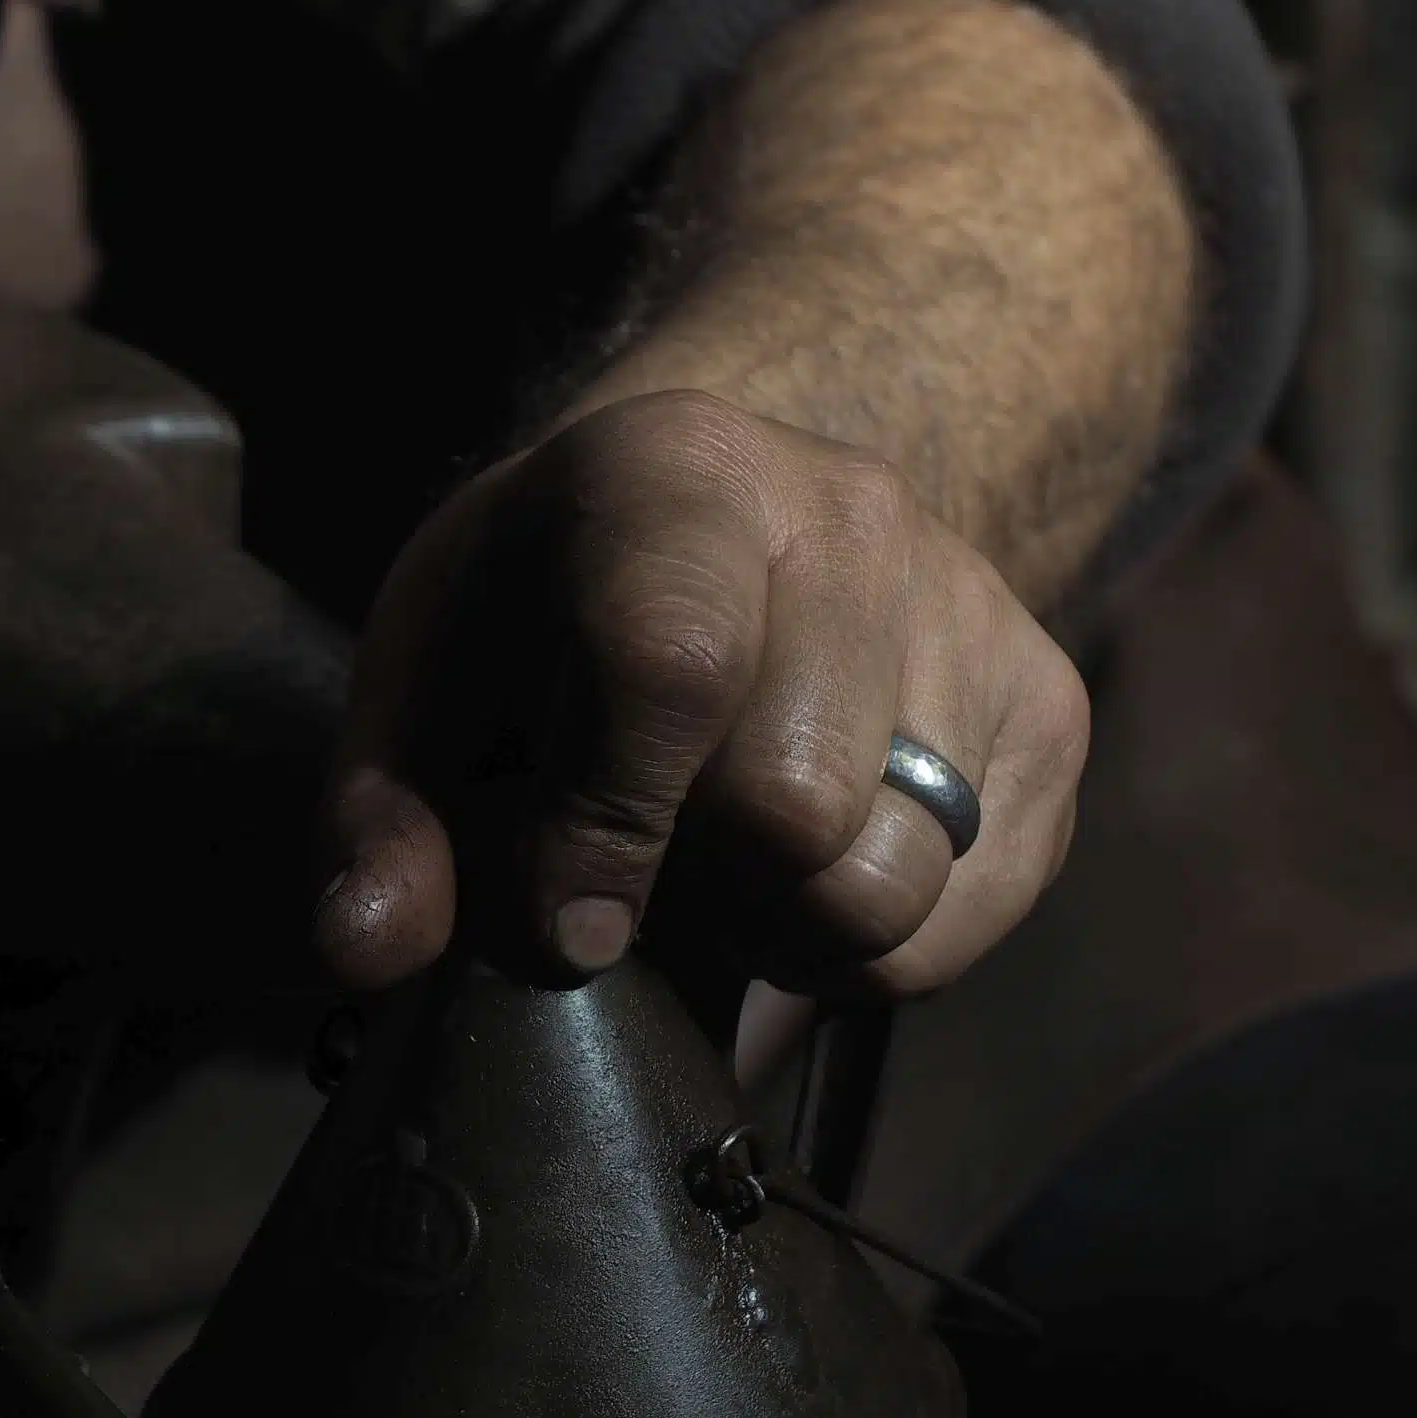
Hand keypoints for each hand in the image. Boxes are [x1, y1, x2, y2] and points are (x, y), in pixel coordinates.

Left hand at [313, 390, 1089, 1001]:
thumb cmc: (547, 613)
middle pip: (795, 806)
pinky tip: (800, 870)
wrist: (719, 519)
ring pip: (892, 882)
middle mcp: (851, 513)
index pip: (674, 661)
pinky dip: (868, 946)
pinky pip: (965, 916)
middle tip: (638, 860)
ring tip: (718, 865)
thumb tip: (366, 947)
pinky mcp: (1050, 703)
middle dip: (693, 886)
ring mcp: (969, 602)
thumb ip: (381, 821)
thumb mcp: (428, 686)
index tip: (562, 921)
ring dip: (781, 928)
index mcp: (673, 470)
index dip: (609, 822)